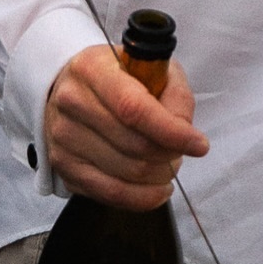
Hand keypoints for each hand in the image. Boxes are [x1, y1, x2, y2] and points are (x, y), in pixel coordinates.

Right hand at [45, 44, 208, 209]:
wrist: (71, 88)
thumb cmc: (118, 76)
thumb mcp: (150, 65)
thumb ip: (174, 93)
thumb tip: (185, 130)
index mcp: (93, 69)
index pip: (134, 109)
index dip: (171, 131)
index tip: (198, 144)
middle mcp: (72, 103)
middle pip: (134, 146)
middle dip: (170, 155)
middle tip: (183, 151)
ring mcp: (63, 138)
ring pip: (126, 173)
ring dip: (159, 176)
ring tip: (169, 165)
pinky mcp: (64, 167)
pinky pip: (111, 194)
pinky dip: (142, 198)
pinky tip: (157, 188)